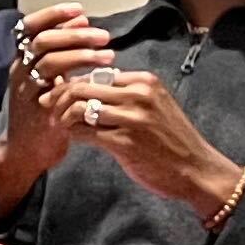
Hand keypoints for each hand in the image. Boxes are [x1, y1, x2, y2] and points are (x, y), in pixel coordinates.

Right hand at [0, 6, 109, 222]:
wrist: (25, 151)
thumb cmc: (41, 110)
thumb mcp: (45, 77)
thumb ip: (61, 50)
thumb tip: (81, 21)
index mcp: (22, 61)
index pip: (29, 28)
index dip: (53, 15)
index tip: (79, 11)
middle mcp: (21, 74)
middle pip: (42, 42)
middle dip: (74, 34)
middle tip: (102, 36)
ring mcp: (29, 94)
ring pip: (50, 63)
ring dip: (81, 55)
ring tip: (108, 56)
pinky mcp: (41, 114)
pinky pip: (59, 92)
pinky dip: (81, 83)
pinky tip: (99, 82)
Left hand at [57, 69, 244, 220]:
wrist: (198, 170)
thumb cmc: (172, 140)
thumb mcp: (154, 105)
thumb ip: (126, 94)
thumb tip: (89, 87)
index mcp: (144, 81)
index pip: (94, 74)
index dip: (72, 84)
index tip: (57, 93)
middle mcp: (138, 95)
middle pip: (82, 87)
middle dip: (58, 97)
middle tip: (46, 107)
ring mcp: (132, 119)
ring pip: (80, 108)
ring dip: (62, 117)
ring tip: (57, 125)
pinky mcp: (126, 143)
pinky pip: (86, 133)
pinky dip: (73, 134)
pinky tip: (71, 138)